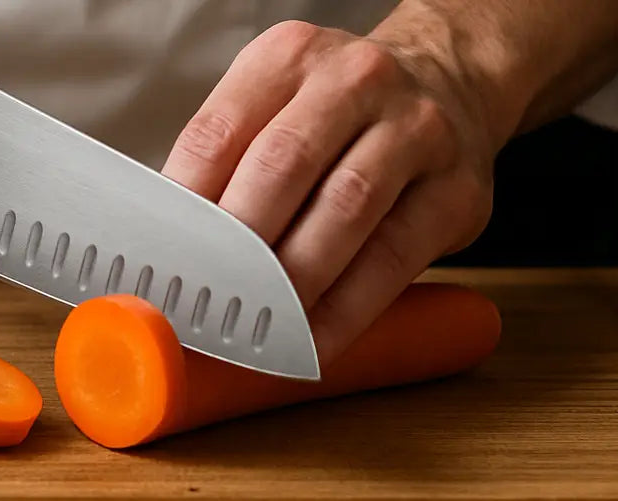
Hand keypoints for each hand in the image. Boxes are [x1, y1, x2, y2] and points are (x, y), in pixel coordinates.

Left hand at [163, 0, 617, 361]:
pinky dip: (346, 309)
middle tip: (203, 298)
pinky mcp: (457, 190)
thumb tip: (169, 250)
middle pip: (281, 165)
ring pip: (344, 209)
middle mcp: (355, 81)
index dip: (183, 204)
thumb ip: (228, 161)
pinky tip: (313, 340)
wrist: (452, 82)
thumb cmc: (343, 112)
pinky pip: (393, 258)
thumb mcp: (280, 102)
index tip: (160, 262)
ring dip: (292, 279)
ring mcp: (415, 130)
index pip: (219, 132)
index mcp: (290, 57)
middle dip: (236, 243)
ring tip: (255, 324)